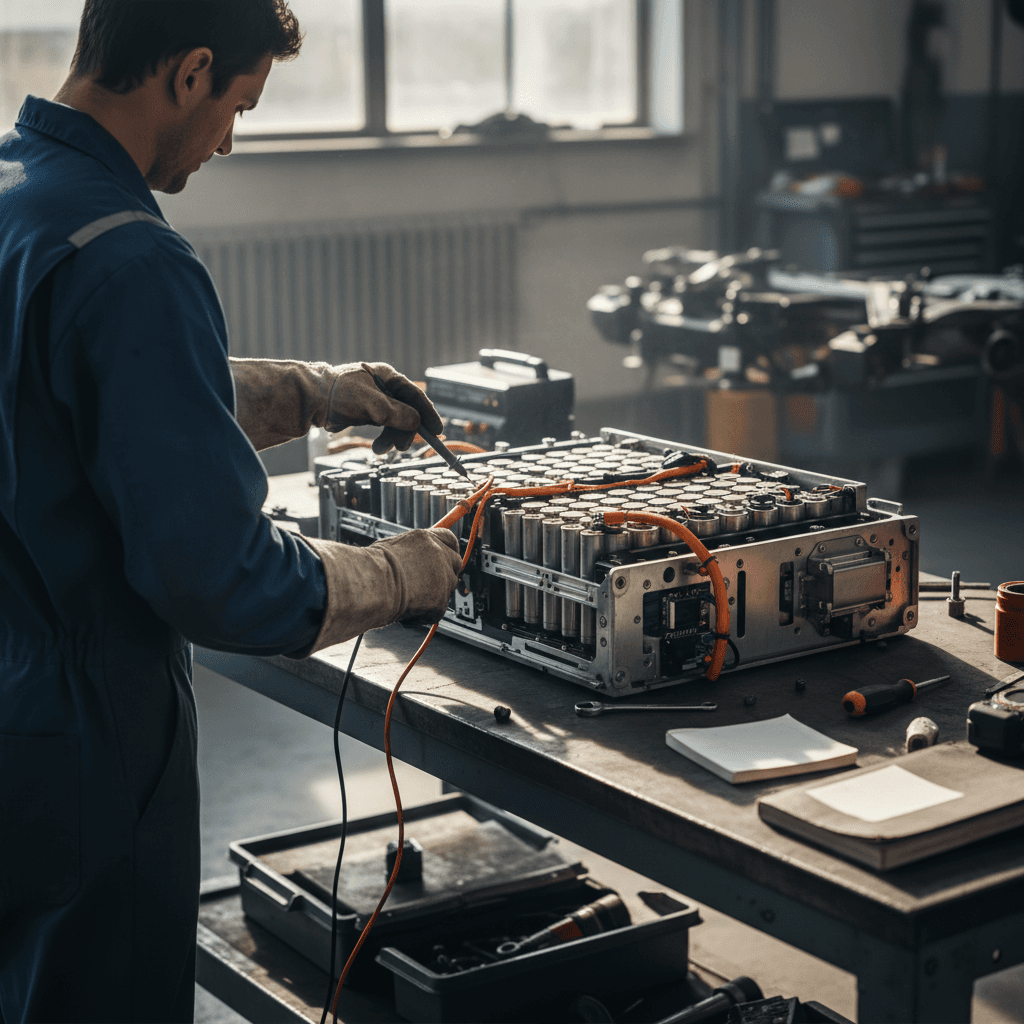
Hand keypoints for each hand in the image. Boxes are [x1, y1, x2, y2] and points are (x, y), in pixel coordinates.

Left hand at [326, 362, 443, 453]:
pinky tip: (377, 447)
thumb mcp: (372, 405)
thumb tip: (416, 423)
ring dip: (392, 438)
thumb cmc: (338, 395)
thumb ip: (396, 414)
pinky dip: (383, 438)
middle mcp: (384, 387)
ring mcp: (376, 399)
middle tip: (402, 447)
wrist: (311, 400)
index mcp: (387, 376)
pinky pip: (384, 426)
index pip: (415, 395)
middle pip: (407, 411)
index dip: (428, 413)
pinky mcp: (367, 412)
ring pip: (395, 422)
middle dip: (406, 431)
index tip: (437, 431)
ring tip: (380, 450)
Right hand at [381, 528, 462, 624]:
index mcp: (427, 539)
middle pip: (455, 563)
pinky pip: (436, 610)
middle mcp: (440, 556)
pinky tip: (405, 610)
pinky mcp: (440, 603)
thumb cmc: (374, 567)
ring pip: (447, 588)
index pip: (449, 540)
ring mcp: (444, 579)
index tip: (443, 556)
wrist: (373, 585)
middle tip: (427, 582)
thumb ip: (412, 550)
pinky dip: (423, 613)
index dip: (446, 549)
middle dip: (445, 572)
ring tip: (408, 596)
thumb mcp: (392, 546)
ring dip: (434, 593)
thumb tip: (414, 554)